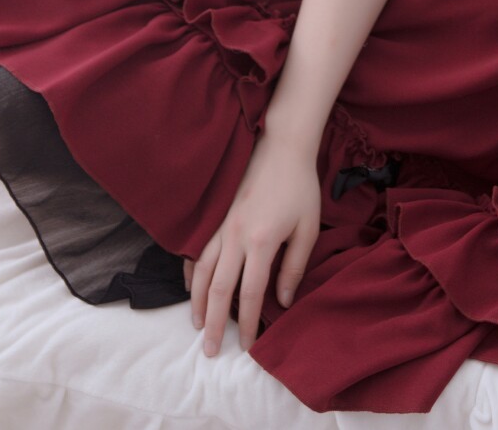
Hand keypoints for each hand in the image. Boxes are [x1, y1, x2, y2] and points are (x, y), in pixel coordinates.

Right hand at [189, 134, 320, 356]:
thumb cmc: (300, 188)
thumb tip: (283, 302)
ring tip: (197, 325)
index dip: (249, 324)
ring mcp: (220, 227)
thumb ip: (294, 267)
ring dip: (197, 302)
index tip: (248, 347)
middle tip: (211, 350)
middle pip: (219, 290)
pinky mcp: (214, 218)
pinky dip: (190, 274)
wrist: (281, 147)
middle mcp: (234, 237)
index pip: (251, 294)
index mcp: (261, 242)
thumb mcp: (307, 229)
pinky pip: (195, 251)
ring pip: (200, 273)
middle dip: (215, 324)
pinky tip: (190, 288)